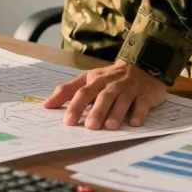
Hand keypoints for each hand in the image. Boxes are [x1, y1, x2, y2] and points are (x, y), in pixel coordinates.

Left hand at [42, 61, 166, 129]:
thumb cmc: (110, 78)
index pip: (83, 92)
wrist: (143, 65)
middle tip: (90, 126)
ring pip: (122, 100)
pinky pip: (142, 104)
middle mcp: (112, 84)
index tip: (68, 121)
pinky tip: (134, 123)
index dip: (75, 106)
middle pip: (103, 96)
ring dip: (116, 113)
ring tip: (109, 127)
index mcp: (96, 80)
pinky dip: (139, 113)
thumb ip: (67, 91)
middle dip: (96, 111)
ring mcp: (129, 88)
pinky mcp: (146, 95)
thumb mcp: (88, 79)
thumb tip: (46, 105)